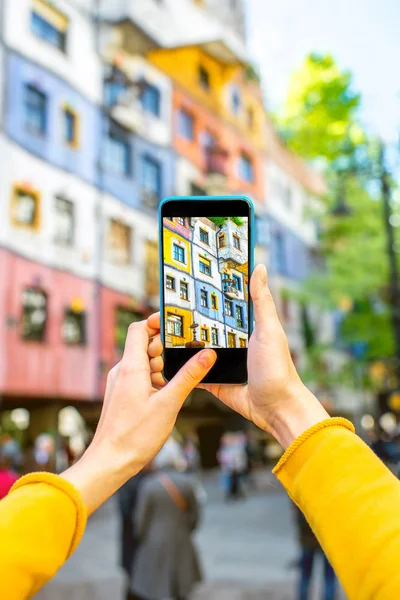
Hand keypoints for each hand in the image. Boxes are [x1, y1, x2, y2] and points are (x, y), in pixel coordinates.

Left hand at [62, 320, 215, 512]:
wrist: (110, 462)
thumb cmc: (135, 436)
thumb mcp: (169, 403)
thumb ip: (189, 376)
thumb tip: (207, 354)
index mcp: (131, 367)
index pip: (140, 328)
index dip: (157, 322)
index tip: (178, 323)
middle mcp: (122, 371)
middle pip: (144, 344)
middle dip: (165, 348)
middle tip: (186, 356)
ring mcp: (120, 383)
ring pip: (143, 362)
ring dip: (161, 366)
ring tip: (176, 381)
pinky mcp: (121, 395)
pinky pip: (139, 376)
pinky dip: (154, 379)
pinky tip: (165, 394)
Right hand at [150, 265, 328, 448]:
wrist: (276, 408)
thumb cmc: (277, 368)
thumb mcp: (269, 330)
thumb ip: (262, 301)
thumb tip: (260, 267)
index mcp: (247, 329)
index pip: (226, 308)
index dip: (212, 296)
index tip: (193, 282)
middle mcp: (235, 344)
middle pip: (208, 328)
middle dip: (192, 320)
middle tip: (170, 308)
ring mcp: (225, 364)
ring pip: (200, 350)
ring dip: (185, 344)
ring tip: (163, 331)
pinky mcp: (216, 382)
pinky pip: (197, 373)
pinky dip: (185, 368)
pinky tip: (168, 358)